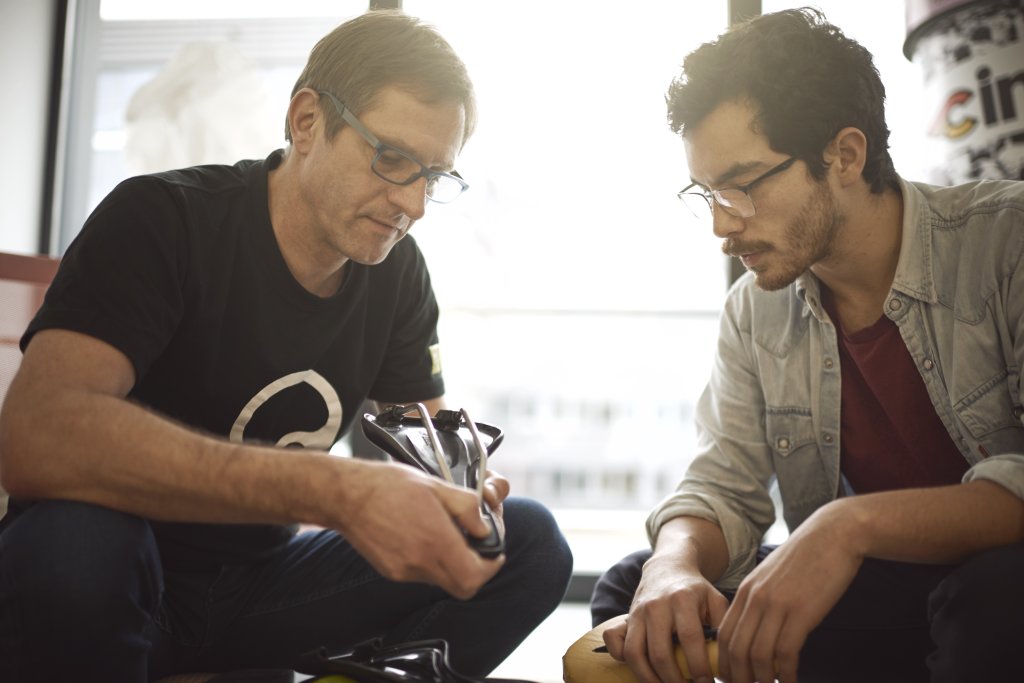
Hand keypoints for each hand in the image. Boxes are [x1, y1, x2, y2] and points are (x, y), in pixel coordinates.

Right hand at [329, 458, 503, 598]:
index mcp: (435, 540)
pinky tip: (423, 537)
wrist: (346, 496)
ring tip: (446, 535)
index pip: (474, 576)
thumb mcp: (436, 485)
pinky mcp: (392, 572)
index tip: (494, 554)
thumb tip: (483, 527)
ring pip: (442, 580)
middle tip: (478, 550)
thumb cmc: (387, 486)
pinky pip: (422, 575)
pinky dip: (432, 561)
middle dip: (476, 570)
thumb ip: (467, 508)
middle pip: (462, 586)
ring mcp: (404, 571)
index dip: (491, 568)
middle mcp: (419, 562)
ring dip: (453, 564)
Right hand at [604, 553, 727, 682]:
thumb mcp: (715, 600)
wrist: (667, 568)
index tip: (706, 682)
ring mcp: (637, 612)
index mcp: (683, 599)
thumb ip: (723, 626)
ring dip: (648, 678)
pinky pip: (615, 642)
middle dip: (674, 680)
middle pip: (660, 653)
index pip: (690, 638)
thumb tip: (726, 659)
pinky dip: (623, 660)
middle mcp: (656, 605)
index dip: (698, 666)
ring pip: (635, 653)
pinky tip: (642, 669)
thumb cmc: (694, 591)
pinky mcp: (626, 617)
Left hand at [717, 506, 863, 682]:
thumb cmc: (806, 558)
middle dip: (738, 677)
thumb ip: (759, 600)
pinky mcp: (801, 612)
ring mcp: (777, 605)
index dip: (724, 662)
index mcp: (746, 590)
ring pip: (758, 655)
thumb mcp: (772, 576)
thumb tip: (755, 631)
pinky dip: (786, 674)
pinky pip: (786, 653)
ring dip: (762, 680)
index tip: (730, 679)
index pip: (724, 635)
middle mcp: (756, 598)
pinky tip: (792, 681)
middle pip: (735, 649)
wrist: (833, 535)